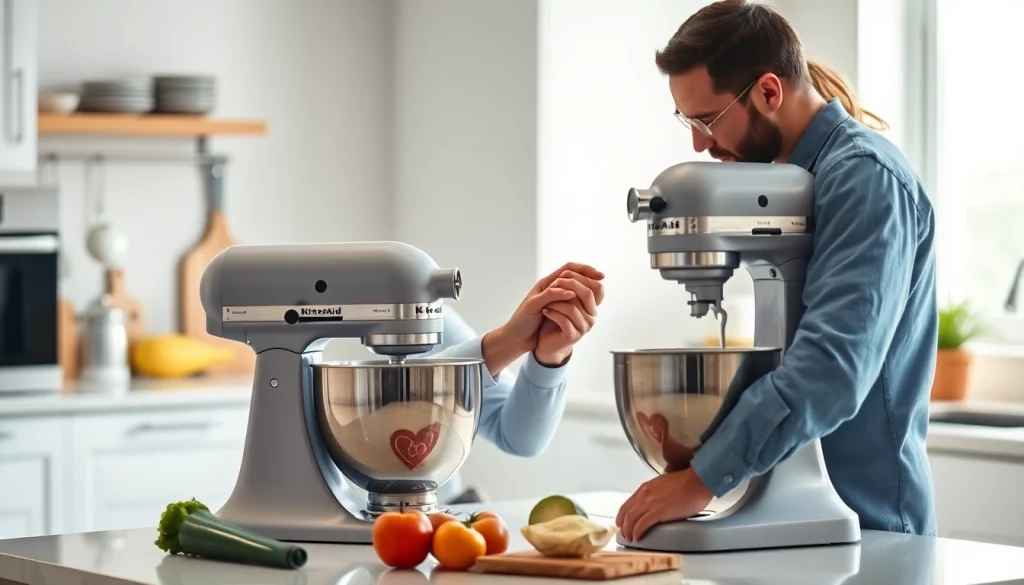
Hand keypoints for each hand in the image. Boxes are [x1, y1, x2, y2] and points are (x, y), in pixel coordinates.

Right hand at [483, 263, 603, 373]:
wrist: (517, 337)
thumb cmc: (535, 325)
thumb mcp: (554, 311)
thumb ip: (566, 303)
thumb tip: (585, 300)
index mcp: (550, 287)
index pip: (570, 270)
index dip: (586, 270)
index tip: (601, 275)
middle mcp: (544, 287)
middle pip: (567, 270)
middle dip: (585, 271)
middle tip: (600, 276)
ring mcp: (537, 294)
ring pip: (558, 280)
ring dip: (576, 281)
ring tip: (590, 284)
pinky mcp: (532, 304)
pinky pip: (548, 295)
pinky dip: (560, 293)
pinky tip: (571, 295)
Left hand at [615, 467, 713, 541]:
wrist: (697, 481)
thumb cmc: (687, 483)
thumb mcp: (664, 484)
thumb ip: (656, 493)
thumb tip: (656, 503)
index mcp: (645, 488)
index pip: (627, 504)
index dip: (622, 516)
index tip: (623, 523)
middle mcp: (644, 494)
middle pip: (625, 513)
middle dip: (623, 526)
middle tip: (625, 534)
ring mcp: (650, 503)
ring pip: (631, 520)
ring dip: (629, 531)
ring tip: (631, 539)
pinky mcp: (658, 512)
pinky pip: (641, 525)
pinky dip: (637, 532)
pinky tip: (638, 537)